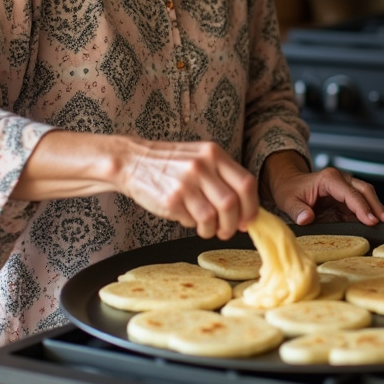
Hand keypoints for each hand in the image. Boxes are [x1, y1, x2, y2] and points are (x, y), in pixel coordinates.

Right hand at [115, 137, 258, 240]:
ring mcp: (186, 182)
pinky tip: (188, 218)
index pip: (246, 183)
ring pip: (214, 216)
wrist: (132, 161)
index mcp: (214, 153)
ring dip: (214, 230)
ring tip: (208, 229)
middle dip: (234, 224)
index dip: (251, 207)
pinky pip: (193, 220)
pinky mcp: (171, 199)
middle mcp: (202, 166)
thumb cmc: (170, 163)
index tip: (247, 219)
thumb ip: (222, 177)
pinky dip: (195, 225)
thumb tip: (245, 209)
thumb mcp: (200, 158)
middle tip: (228, 230)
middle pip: (233, 203)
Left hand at [262, 152, 383, 226]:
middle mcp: (340, 180)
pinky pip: (360, 205)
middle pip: (364, 191)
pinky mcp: (345, 198)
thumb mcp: (288, 201)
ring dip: (376, 209)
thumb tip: (307, 219)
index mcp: (328, 179)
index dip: (362, 207)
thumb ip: (297, 210)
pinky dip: (368, 214)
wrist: (288, 183)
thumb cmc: (289, 190)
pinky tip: (375, 224)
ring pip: (366, 196)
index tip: (371, 221)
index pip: (350, 193)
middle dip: (377, 206)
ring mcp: (345, 188)